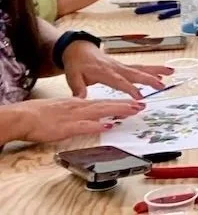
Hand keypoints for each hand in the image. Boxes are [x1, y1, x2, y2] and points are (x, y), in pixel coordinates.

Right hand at [12, 97, 145, 142]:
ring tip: (133, 110)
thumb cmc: (40, 114)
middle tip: (142, 106)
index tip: (134, 103)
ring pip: (99, 112)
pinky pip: (83, 126)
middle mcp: (79, 107)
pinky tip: (107, 126)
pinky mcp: (65, 127)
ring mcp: (73, 116)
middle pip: (106, 105)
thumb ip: (77, 111)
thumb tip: (89, 115)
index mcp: (78, 104)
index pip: (103, 102)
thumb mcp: (63, 109)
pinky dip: (96, 126)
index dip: (120, 103)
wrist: (24, 116)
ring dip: (118, 111)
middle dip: (125, 105)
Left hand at [61, 40, 172, 99]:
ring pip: (141, 68)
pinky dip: (152, 70)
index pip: (119, 81)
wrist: (79, 49)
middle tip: (162, 85)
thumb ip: (78, 88)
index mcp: (104, 72)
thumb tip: (80, 100)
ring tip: (171, 72)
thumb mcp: (72, 77)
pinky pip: (140, 68)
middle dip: (149, 79)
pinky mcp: (124, 66)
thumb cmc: (77, 64)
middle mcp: (116, 67)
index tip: (140, 97)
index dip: (130, 89)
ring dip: (156, 70)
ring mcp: (121, 65)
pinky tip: (162, 74)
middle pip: (135, 73)